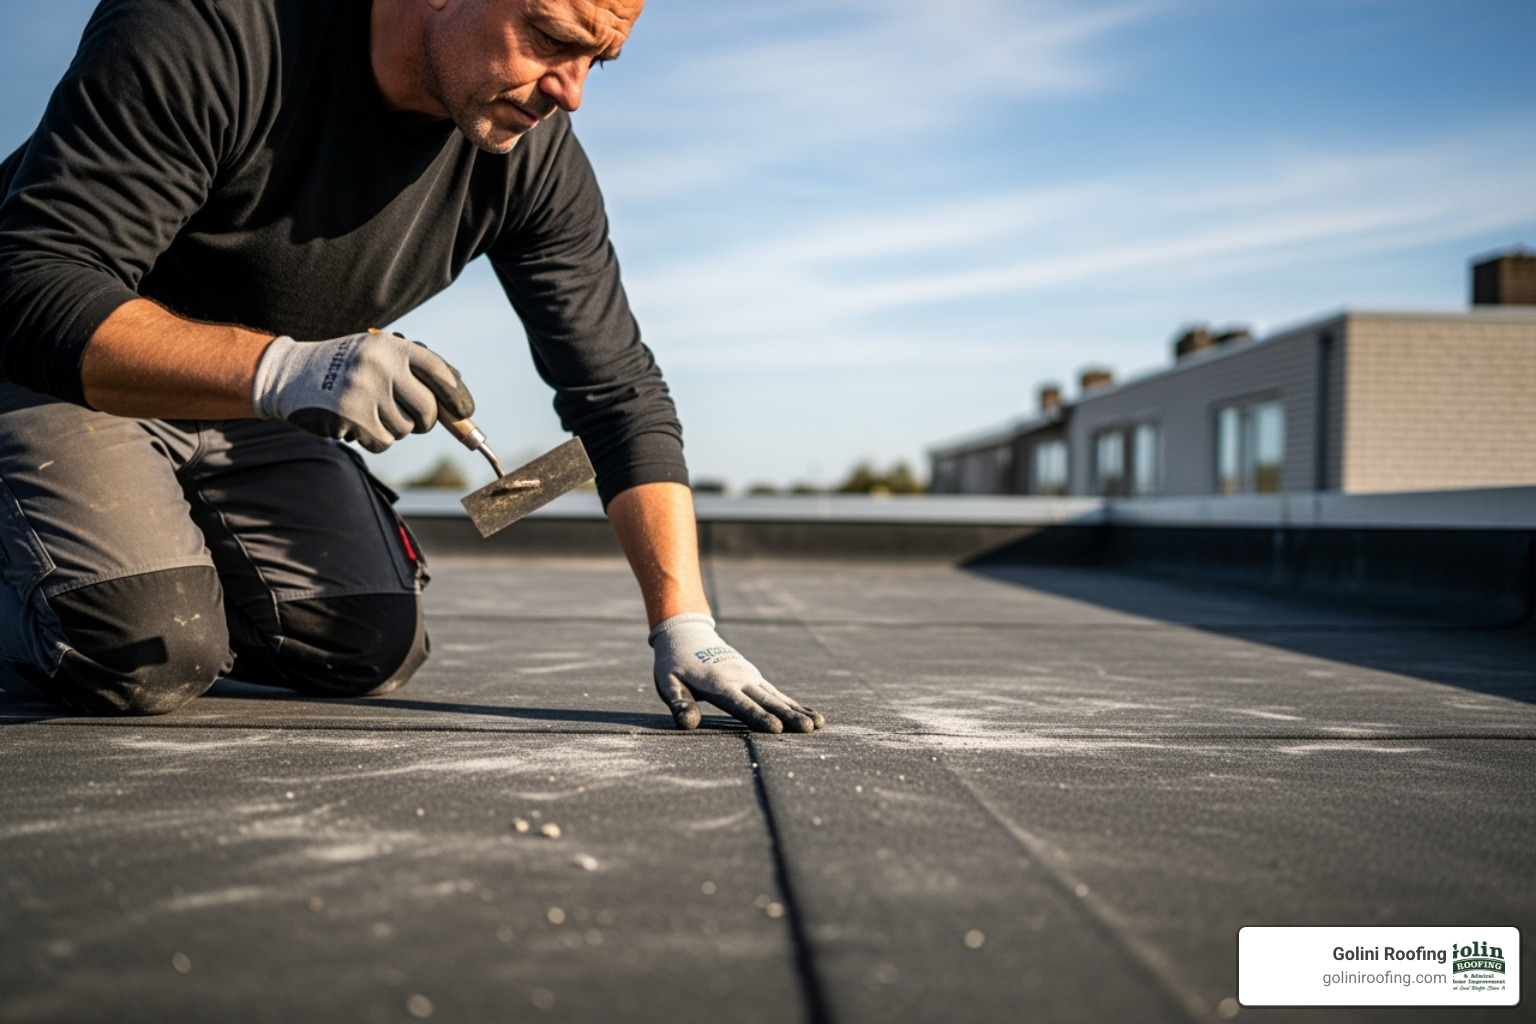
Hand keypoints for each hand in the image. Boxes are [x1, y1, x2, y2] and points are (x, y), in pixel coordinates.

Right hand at [250, 332, 474, 452]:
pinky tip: (358, 424)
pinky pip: (384, 442)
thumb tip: (460, 404)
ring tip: (371, 411)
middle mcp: (381, 366)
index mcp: (392, 347)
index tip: (465, 412)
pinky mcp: (350, 417)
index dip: (457, 396)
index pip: (439, 373)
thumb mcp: (378, 354)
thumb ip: (416, 371)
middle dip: (425, 421)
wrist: (291, 374)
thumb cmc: (346, 367)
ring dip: (394, 428)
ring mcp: (365, 392)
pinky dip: (376, 440)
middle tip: (413, 419)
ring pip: (406, 429)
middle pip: (428, 410)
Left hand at [649, 614, 825, 733]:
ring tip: (818, 724)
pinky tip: (810, 716)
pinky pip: (777, 693)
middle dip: (789, 716)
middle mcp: (740, 678)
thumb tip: (688, 723)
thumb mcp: (667, 682)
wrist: (688, 634)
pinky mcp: (754, 678)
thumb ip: (678, 702)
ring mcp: (750, 676)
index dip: (758, 716)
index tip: (777, 728)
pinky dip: (794, 704)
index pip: (741, 704)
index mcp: (719, 683)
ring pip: (777, 697)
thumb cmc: (674, 663)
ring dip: (798, 711)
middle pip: (767, 701)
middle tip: (809, 729)